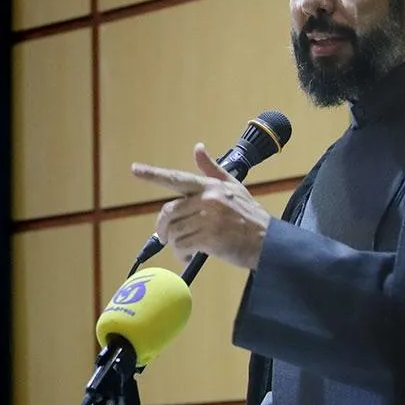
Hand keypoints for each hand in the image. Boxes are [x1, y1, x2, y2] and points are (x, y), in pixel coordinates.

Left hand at [130, 143, 270, 270]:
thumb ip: (212, 169)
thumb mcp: (234, 187)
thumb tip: (198, 147)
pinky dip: (181, 254)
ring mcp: (208, 219)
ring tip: (184, 248)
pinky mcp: (210, 238)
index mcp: (210, 186)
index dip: (153, 174)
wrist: (269, 242)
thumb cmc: (250, 215)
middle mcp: (207, 200)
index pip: (177, 178)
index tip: (135, 169)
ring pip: (174, 231)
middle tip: (165, 236)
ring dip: (174, 243)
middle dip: (162, 226)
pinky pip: (182, 246)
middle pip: (169, 211)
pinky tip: (188, 256)